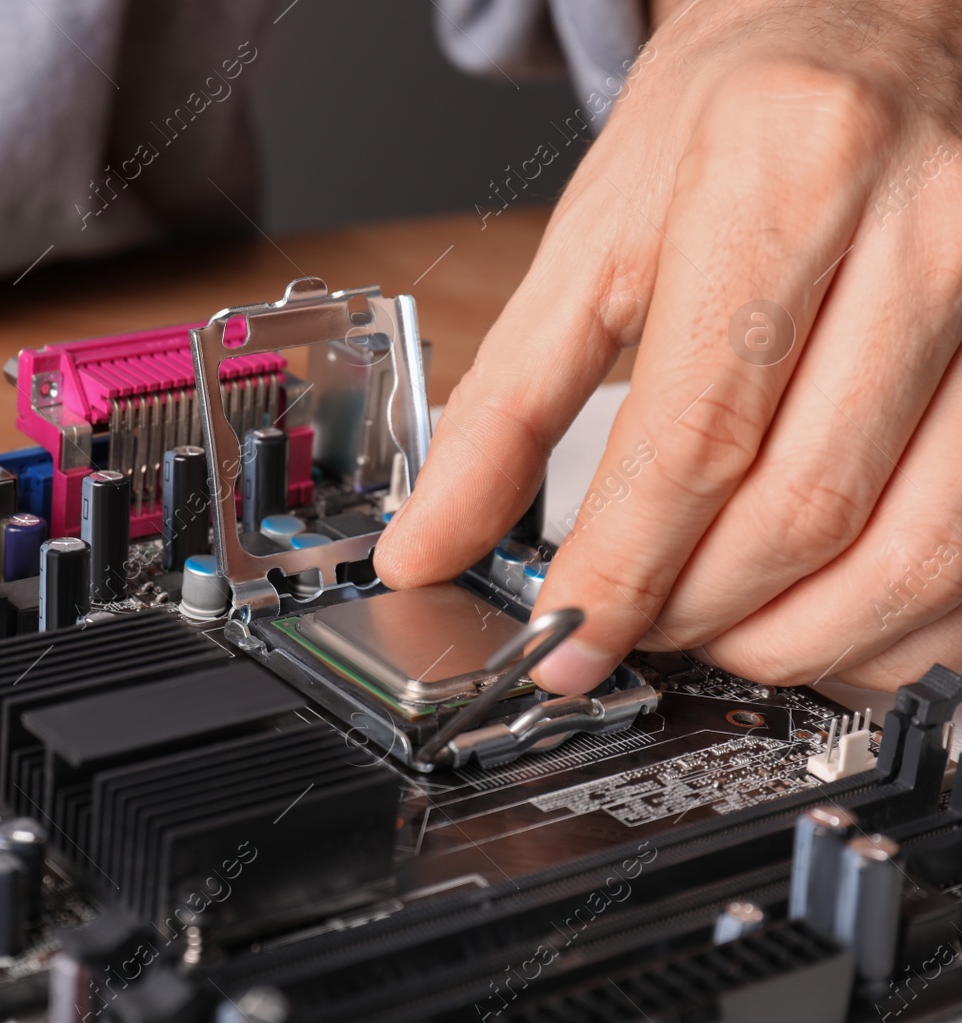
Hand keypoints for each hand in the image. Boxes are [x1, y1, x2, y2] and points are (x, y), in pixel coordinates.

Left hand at [375, 0, 961, 692]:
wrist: (869, 25)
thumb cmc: (734, 119)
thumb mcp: (594, 235)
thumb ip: (504, 402)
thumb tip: (430, 542)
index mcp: (786, 176)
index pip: (695, 434)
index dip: (621, 569)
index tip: (564, 642)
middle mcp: (926, 231)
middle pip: (806, 505)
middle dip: (701, 610)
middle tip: (635, 631)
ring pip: (918, 545)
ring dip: (801, 636)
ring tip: (715, 631)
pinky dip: (896, 612)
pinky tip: (819, 612)